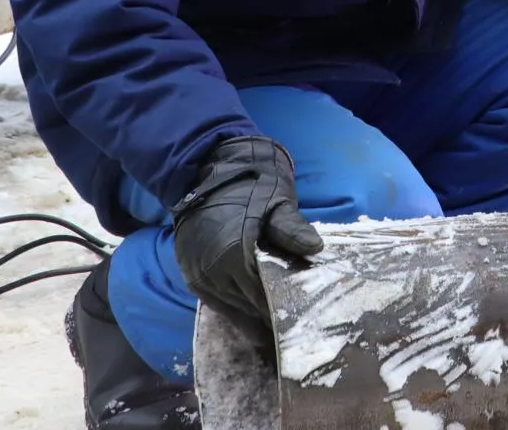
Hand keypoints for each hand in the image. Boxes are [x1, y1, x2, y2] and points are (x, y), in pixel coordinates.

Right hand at [171, 136, 322, 337]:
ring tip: (280, 335)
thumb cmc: (251, 185)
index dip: (284, 313)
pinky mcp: (191, 276)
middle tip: (298, 336)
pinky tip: (256, 320)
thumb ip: (292, 229)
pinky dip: (237, 312)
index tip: (305, 327)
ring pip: (232, 311)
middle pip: (248, 309)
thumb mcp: (277, 202)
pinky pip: (217, 304)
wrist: (208, 171)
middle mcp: (211, 272)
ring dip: (254, 321)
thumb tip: (316, 248)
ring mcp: (197, 276)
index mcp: (234, 254)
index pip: (263, 297)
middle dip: (272, 322)